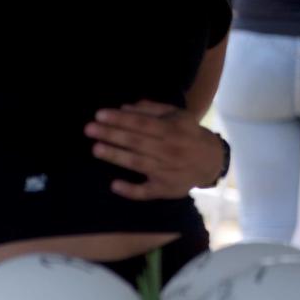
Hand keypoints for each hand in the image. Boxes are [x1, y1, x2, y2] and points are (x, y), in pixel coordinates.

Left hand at [85, 101, 224, 199]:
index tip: (99, 115)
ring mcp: (166, 171)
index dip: (120, 119)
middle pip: (136, 142)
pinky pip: (146, 191)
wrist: (210, 162)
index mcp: (172, 130)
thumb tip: (124, 108)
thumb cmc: (187, 134)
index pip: (142, 124)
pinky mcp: (165, 189)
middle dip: (112, 135)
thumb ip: (152, 110)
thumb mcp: (177, 116)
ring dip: (116, 156)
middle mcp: (169, 150)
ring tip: (96, 149)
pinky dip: (131, 190)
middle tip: (89, 129)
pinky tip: (114, 185)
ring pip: (138, 163)